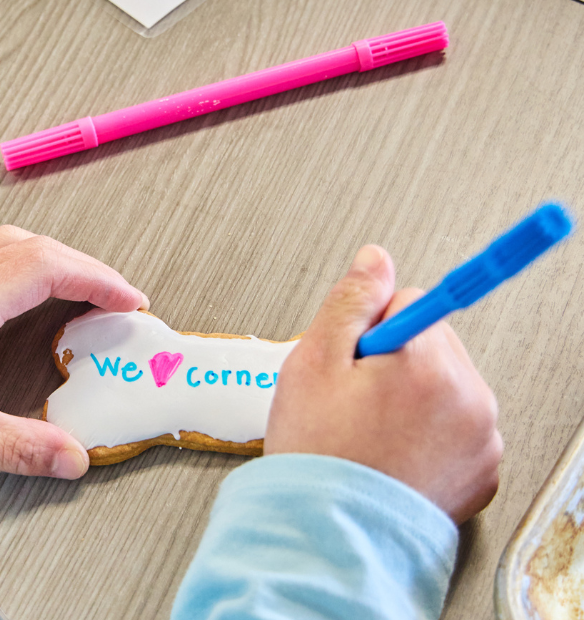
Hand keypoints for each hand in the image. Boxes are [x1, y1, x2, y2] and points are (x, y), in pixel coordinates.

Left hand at [0, 226, 148, 478]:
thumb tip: (76, 459)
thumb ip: (19, 445)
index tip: (132, 302)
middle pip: (34, 246)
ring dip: (52, 259)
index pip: (47, 266)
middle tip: (118, 301)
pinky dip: (22, 261)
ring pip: (10, 242)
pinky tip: (26, 291)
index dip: (98, 279)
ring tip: (81, 292)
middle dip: (84, 267)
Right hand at [264, 245, 501, 523]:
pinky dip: (430, 428)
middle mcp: (469, 399)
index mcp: (430, 364)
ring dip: (412, 390)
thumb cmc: (318, 454)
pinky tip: (391, 446)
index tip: (379, 328)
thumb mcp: (314, 362)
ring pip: (445, 380)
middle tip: (352, 394)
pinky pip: (458, 423)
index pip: (413, 299)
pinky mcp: (483, 471)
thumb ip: (351, 300)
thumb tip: (377, 259)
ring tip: (368, 425)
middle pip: (433, 339)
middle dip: (393, 356)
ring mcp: (482, 440)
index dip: (370, 322)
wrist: (330, 537)